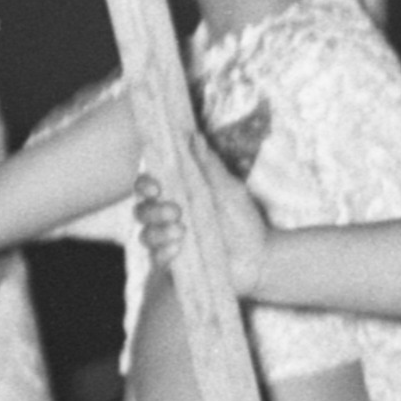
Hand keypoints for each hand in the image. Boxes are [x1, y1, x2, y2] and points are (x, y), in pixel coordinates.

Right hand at [138, 145, 264, 271]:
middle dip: (152, 210)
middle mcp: (167, 219)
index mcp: (177, 196)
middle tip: (176, 210)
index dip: (144, 184)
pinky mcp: (174, 266)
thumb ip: (209, 165)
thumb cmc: (243, 220)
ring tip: (181, 231)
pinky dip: (164, 253)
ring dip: (158, 232)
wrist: (260, 256)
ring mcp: (168, 242)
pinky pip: (156, 260)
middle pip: (141, 210)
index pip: (147, 187)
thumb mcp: (228, 189)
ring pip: (145, 235)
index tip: (155, 186)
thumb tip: (194, 135)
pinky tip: (178, 249)